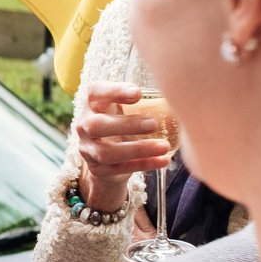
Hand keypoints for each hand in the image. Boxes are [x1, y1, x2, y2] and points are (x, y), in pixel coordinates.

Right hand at [70, 82, 173, 213]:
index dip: (114, 91)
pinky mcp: (99, 170)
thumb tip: (176, 92)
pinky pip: (120, 169)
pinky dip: (144, 164)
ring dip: (138, 149)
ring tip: (164, 146)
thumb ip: (137, 100)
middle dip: (126, 125)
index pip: (95, 92)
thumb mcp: (122, 108)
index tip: (138, 93)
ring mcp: (88, 150)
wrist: (107, 159)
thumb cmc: (120, 124)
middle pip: (96, 125)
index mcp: (92, 105)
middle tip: (154, 124)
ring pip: (107, 153)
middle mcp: (84, 126)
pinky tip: (163, 160)